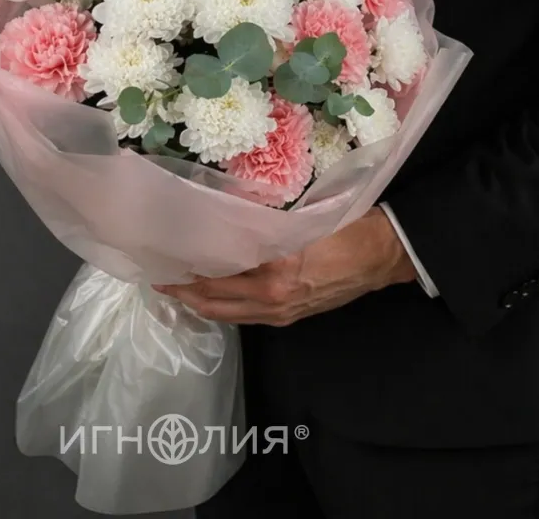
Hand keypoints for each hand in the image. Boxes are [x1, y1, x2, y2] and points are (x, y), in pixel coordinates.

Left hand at [154, 207, 417, 325]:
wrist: (380, 256)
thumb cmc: (344, 228)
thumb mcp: (300, 220)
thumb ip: (262, 228)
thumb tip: (224, 223)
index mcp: (274, 269)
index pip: (218, 273)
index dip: (189, 269)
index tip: (166, 259)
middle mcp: (272, 297)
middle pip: (214, 300)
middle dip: (183, 293)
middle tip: (158, 280)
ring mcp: (280, 312)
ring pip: (227, 314)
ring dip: (199, 304)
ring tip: (177, 291)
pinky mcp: (288, 317)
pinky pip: (245, 317)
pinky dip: (223, 309)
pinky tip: (212, 298)